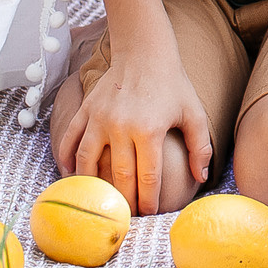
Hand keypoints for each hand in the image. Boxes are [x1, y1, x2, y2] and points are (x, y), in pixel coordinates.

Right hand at [53, 34, 211, 215]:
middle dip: (124, 200)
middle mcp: (121, 126)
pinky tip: (71, 177)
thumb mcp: (193, 112)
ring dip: (92, 186)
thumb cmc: (173, 84)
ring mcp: (99, 118)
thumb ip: (200, 146)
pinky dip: (66, 160)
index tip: (150, 214)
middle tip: (127, 216)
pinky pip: (69, 140)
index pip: (148, 176)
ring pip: (88, 162)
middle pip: (120, 175)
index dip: (149, 200)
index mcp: (149, 129)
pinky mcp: (85, 110)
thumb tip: (201, 177)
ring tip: (98, 202)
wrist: (144, 51)